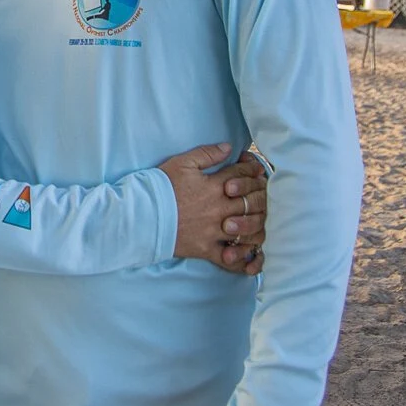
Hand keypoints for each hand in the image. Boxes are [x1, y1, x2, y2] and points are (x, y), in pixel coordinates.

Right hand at [158, 144, 266, 274]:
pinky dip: (242, 257)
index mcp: (214, 186)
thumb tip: (229, 147)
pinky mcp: (206, 249)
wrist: (142, 215)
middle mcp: (219, 209)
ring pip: (247, 229)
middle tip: (263, 192)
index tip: (256, 170)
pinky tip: (249, 252)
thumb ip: (207, 154)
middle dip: (260, 194)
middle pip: (251, 201)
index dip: (251, 170)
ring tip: (259, 218)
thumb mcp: (182, 163)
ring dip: (258, 222)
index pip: (242, 175)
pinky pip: (231, 258)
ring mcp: (214, 231)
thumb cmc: (160, 187)